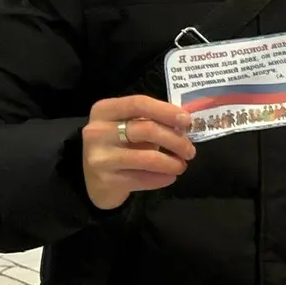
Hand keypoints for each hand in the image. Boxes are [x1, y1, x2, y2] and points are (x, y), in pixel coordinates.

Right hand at [81, 95, 195, 211]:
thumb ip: (150, 121)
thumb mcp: (128, 126)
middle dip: (175, 140)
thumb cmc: (118, 146)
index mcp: (104, 110)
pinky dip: (162, 178)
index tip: (187, 121)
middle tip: (190, 150)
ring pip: (147, 158)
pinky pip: (142, 179)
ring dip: (171, 162)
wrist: (95, 181)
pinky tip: (170, 177)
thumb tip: (184, 124)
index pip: (139, 104)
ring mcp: (99, 157)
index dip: (166, 111)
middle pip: (146, 130)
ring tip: (182, 165)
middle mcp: (97, 131)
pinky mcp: (106, 180)